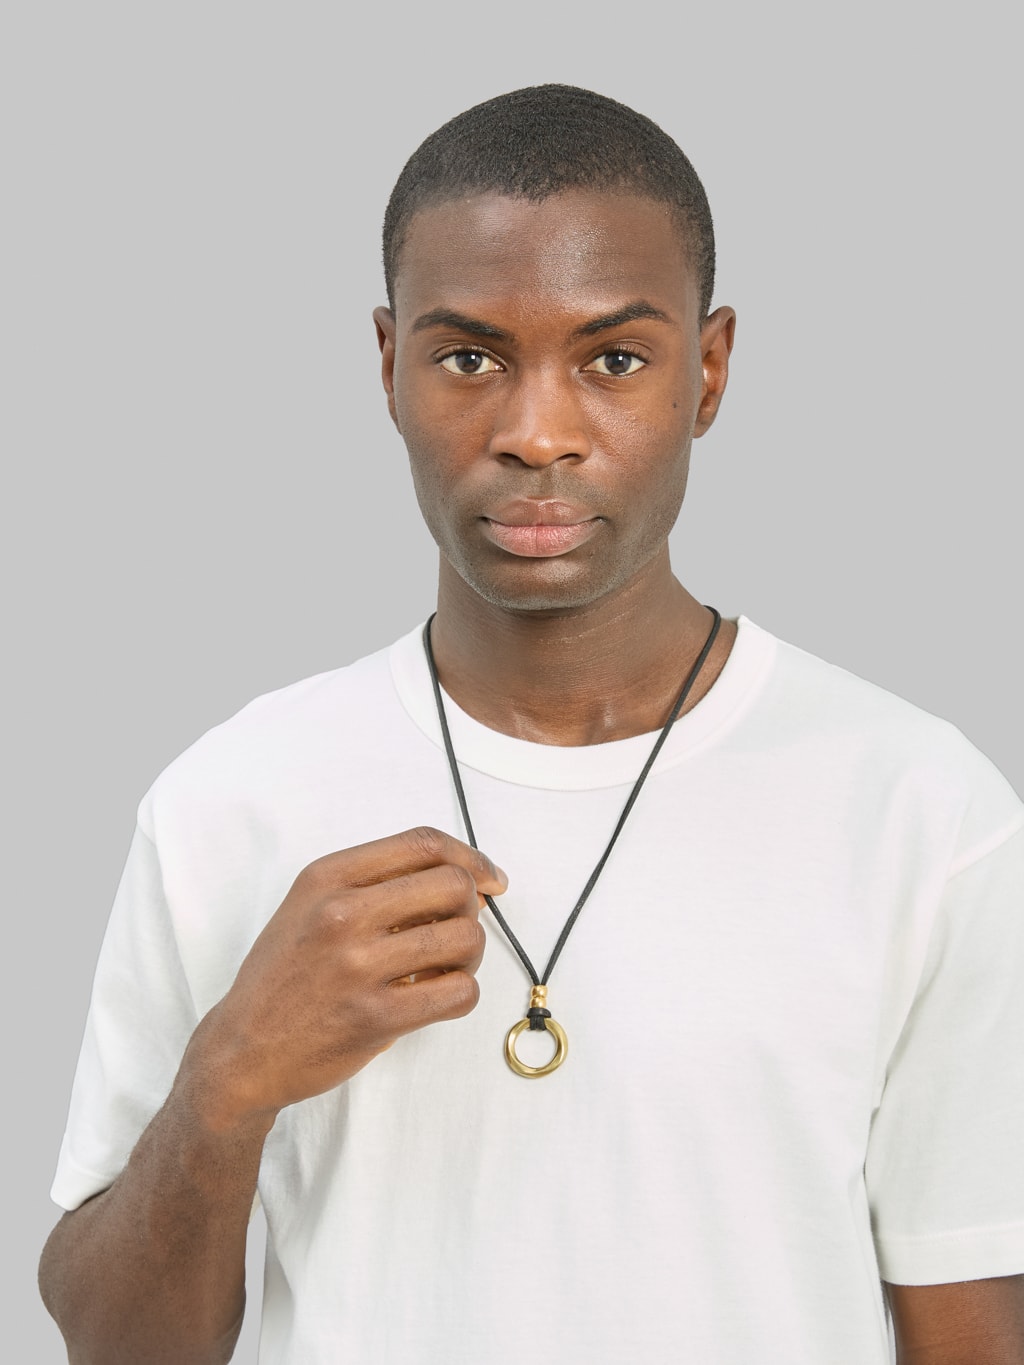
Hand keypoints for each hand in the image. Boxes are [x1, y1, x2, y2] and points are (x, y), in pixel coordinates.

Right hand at [186, 827, 506, 1126]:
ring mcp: (358, 965)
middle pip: (453, 886)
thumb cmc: (285, 976)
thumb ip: (374, 884)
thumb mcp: (310, 906)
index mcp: (327, 877)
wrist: (242, 1050)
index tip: (489, 878)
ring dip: (469, 954)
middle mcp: (341, 913)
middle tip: (456, 929)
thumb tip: (465, 879)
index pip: (422, 843)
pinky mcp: (375, 1017)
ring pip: (465, 938)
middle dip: (471, 907)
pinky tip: (437, 997)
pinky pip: (459, 993)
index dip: (470, 857)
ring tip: (444, 967)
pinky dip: (461, 994)